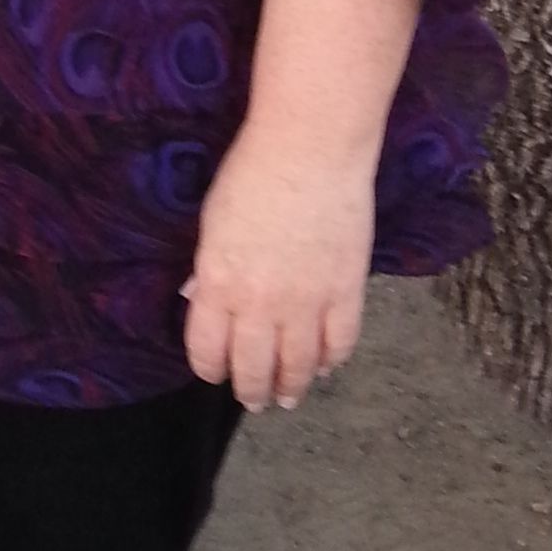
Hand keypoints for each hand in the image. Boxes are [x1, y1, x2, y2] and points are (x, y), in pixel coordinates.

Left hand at [182, 124, 373, 412]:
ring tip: (288, 397)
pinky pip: (340, 343)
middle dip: (251, 389)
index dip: (210, 368)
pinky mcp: (346, 293)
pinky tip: (326, 366)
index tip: (214, 372)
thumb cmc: (250, 173)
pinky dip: (332, 360)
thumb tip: (205, 297)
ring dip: (291, 386)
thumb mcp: (212, 223)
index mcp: (218, 284)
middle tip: (253, 400)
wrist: (309, 151)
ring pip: (299, 366)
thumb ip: (210, 269)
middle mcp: (260, 305)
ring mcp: (307, 303)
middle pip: (253, 368)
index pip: (208, 349)